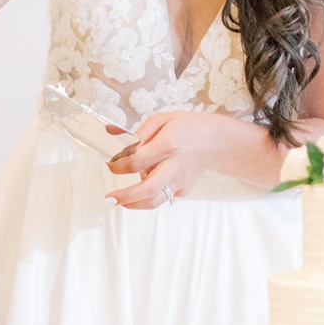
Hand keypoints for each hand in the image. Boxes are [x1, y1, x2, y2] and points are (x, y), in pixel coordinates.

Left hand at [105, 112, 267, 208]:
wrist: (215, 141)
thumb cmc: (186, 127)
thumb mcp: (161, 120)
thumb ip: (136, 132)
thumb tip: (109, 134)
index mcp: (169, 144)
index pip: (137, 160)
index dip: (118, 165)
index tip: (110, 164)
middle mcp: (175, 165)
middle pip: (148, 189)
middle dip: (125, 197)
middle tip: (108, 199)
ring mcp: (180, 180)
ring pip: (155, 200)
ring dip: (133, 204)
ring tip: (118, 201)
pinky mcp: (183, 189)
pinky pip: (163, 195)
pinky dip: (150, 194)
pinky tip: (147, 182)